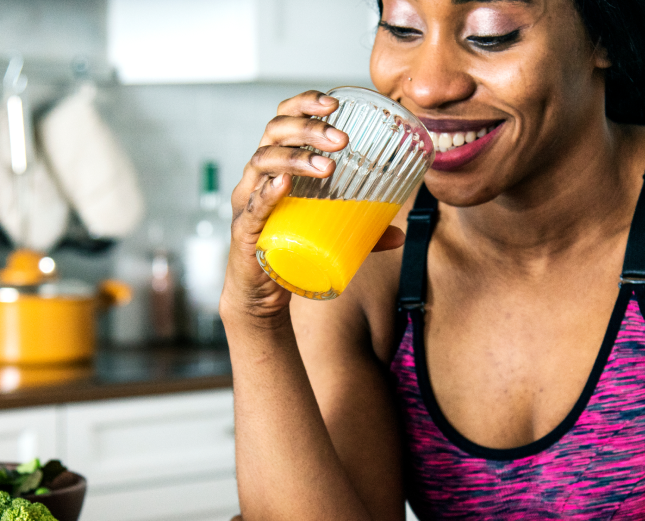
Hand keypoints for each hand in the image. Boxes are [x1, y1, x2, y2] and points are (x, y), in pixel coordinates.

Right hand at [223, 91, 403, 322]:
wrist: (259, 293)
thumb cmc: (289, 249)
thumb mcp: (327, 233)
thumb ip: (362, 231)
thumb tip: (400, 234)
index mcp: (276, 165)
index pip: (283, 119)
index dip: (304, 104)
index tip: (334, 103)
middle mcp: (257, 176)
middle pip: (274, 134)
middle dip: (308, 130)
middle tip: (341, 140)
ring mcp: (247, 201)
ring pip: (262, 163)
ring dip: (295, 159)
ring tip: (327, 168)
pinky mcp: (244, 231)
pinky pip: (251, 207)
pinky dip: (266, 194)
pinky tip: (282, 185)